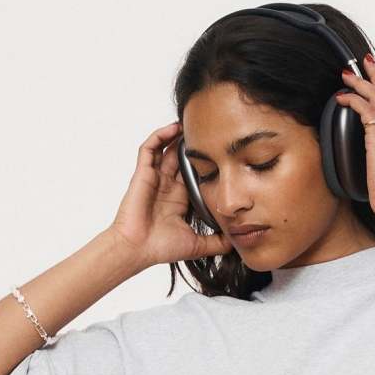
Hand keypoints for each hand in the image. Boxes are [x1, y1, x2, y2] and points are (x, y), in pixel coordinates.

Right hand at [110, 121, 235, 267]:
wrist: (137, 250)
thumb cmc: (160, 248)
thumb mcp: (198, 245)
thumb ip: (217, 243)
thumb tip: (236, 242)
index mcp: (179, 199)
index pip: (195, 175)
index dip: (206, 163)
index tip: (222, 154)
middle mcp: (167, 186)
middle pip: (182, 158)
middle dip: (193, 146)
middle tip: (210, 133)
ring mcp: (155, 178)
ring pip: (166, 149)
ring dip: (177, 136)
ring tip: (192, 124)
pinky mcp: (143, 173)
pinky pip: (150, 148)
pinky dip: (160, 136)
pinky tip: (173, 128)